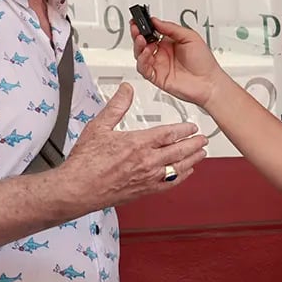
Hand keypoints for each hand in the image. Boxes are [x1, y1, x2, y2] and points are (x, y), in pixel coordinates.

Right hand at [55, 85, 208, 207]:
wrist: (78, 188)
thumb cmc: (86, 162)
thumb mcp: (99, 126)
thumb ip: (116, 106)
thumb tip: (126, 90)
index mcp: (138, 143)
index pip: (169, 134)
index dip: (184, 129)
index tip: (192, 126)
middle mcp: (147, 161)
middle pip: (179, 150)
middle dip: (194, 144)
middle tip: (203, 139)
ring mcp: (148, 178)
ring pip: (178, 168)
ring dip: (192, 159)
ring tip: (201, 153)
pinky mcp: (145, 191)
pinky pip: (170, 184)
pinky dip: (181, 177)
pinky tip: (186, 173)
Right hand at [134, 16, 232, 108]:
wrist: (209, 83)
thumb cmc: (204, 62)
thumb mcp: (190, 37)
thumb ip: (172, 28)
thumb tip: (156, 21)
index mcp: (170, 42)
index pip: (151, 32)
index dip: (143, 26)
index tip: (138, 20)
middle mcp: (163, 53)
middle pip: (143, 42)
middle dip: (137, 34)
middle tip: (136, 28)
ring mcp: (159, 65)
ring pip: (140, 55)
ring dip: (138, 46)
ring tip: (141, 39)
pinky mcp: (157, 77)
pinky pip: (143, 69)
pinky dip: (142, 60)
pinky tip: (145, 53)